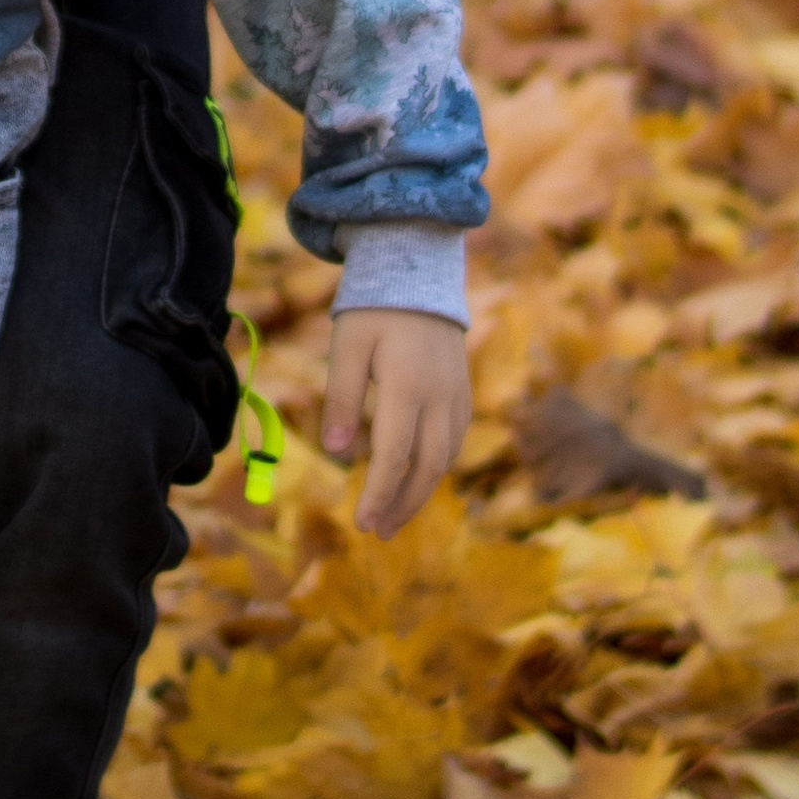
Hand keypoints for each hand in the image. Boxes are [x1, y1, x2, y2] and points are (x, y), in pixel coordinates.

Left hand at [319, 309, 470, 536]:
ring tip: (394, 514)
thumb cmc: (374, 305)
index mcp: (408, 387)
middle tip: (379, 532)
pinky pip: (455, 439)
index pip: (394, 457)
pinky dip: (437, 466)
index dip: (379, 495)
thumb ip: (341, 397)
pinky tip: (417, 477)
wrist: (418, 266)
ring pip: (447, 458)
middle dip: (403, 505)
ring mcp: (457, 393)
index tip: (362, 523)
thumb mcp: (347, 345)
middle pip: (429, 468)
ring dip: (422, 491)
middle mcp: (440, 396)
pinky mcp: (463, 389)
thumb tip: (335, 452)